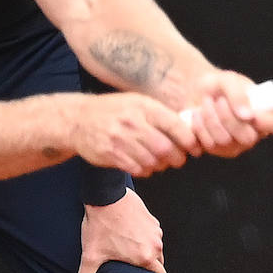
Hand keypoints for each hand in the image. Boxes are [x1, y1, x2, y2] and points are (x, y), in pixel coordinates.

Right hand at [69, 93, 200, 176]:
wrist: (78, 120)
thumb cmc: (113, 111)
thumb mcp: (136, 102)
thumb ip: (159, 114)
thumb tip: (188, 128)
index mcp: (143, 106)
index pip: (174, 124)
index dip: (189, 139)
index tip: (194, 147)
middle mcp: (132, 121)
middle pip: (165, 147)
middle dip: (177, 157)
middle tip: (179, 160)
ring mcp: (120, 139)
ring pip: (152, 161)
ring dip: (160, 165)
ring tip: (161, 163)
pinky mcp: (110, 154)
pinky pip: (136, 168)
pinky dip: (145, 170)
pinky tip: (144, 165)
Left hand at [76, 189, 164, 272]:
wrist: (105, 196)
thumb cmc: (100, 224)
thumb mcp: (91, 255)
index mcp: (145, 256)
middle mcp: (155, 244)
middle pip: (158, 262)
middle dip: (148, 263)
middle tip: (131, 262)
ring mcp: (155, 230)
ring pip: (156, 247)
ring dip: (146, 248)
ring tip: (128, 246)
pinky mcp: (152, 218)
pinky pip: (152, 233)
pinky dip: (145, 235)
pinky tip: (129, 232)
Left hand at [182, 70, 272, 156]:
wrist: (195, 91)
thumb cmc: (219, 85)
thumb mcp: (228, 80)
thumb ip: (238, 94)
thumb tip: (247, 115)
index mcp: (266, 112)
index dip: (269, 122)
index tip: (251, 112)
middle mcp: (255, 132)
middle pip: (248, 137)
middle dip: (228, 117)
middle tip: (219, 100)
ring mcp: (238, 144)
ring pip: (225, 141)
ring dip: (211, 118)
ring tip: (207, 102)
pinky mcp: (219, 150)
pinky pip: (209, 144)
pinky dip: (200, 126)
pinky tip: (199, 115)